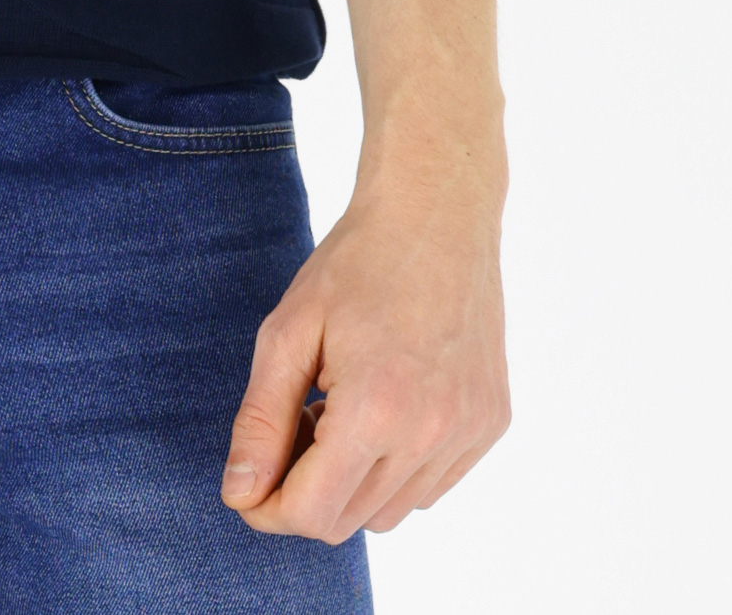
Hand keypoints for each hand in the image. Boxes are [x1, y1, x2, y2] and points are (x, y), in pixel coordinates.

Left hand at [220, 132, 510, 541]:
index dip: (268, 509)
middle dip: (306, 490)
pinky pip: (432, 485)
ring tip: (338, 406)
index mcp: (376, 410)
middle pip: (350, 520)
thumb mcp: (289, 332)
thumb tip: (239, 494)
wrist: (436, 211)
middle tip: (296, 421)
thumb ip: (260, 420)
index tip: (247, 486)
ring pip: (392, 511)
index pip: (312, 513)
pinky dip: (396, 467)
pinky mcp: (492, 424)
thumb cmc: (355, 263)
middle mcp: (432, 434)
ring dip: (352, 481)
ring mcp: (470, 433)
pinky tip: (381, 405)